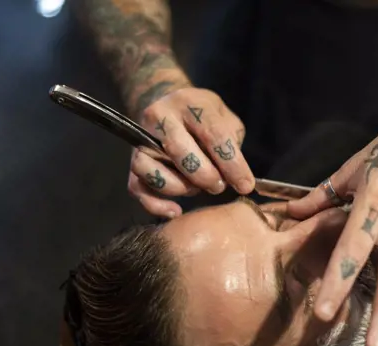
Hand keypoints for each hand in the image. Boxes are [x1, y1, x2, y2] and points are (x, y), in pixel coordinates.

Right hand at [127, 83, 253, 217]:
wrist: (165, 103)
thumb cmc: (202, 116)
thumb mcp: (224, 117)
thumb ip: (231, 142)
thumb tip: (235, 176)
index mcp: (190, 103)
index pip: (213, 135)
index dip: (232, 165)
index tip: (245, 185)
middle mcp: (161, 117)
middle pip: (181, 153)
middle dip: (206, 177)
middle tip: (218, 186)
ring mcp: (142, 139)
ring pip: (155, 172)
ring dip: (181, 188)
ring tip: (196, 188)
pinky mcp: (132, 161)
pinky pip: (138, 187)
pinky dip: (156, 204)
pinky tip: (176, 210)